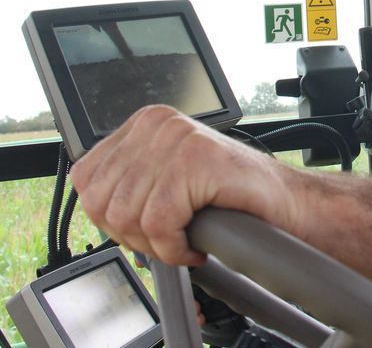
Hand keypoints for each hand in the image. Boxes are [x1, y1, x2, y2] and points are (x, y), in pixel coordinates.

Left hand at [70, 104, 299, 266]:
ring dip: (157, 245)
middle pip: (102, 202)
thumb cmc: (232, 196)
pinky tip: (196, 244)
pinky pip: (160, 224)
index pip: (86, 179)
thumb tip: (94, 206)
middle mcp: (157, 124)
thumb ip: (131, 183)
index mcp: (145, 123)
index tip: (142, 229)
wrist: (284, 202)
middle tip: (166, 239)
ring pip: (128, 216)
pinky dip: (176, 248)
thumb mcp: (168, 179)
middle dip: (132, 236)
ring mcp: (176, 138)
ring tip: (184, 240)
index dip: (110, 218)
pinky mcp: (194, 160)